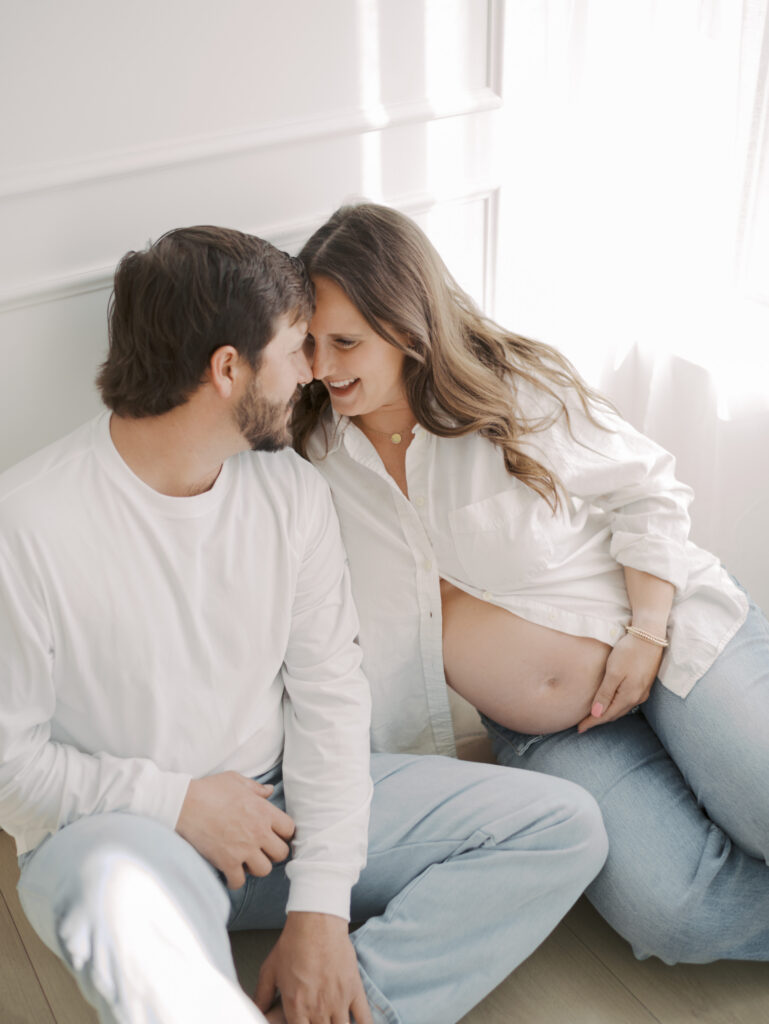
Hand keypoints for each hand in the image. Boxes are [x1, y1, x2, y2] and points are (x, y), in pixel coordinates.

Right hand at [176, 771, 294, 887]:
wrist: (184, 803)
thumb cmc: (210, 790)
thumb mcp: (236, 781)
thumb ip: (256, 788)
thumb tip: (269, 790)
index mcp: (264, 811)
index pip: (290, 829)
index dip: (283, 834)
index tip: (274, 835)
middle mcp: (258, 832)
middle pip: (281, 853)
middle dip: (272, 853)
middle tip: (261, 850)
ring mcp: (243, 849)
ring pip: (264, 870)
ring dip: (256, 867)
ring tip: (245, 861)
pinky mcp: (227, 862)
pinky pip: (239, 881)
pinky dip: (234, 880)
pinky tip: (229, 872)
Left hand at [255, 912, 372, 1023]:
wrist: (316, 922)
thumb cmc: (294, 943)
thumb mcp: (270, 970)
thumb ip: (261, 996)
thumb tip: (255, 1011)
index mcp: (296, 1007)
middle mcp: (318, 1009)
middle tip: (317, 1021)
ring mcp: (338, 1002)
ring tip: (332, 1023)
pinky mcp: (354, 991)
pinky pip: (364, 1020)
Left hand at [577, 633, 662, 733]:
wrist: (650, 636)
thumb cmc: (629, 652)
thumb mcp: (614, 672)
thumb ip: (605, 694)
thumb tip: (596, 714)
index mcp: (629, 696)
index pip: (606, 715)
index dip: (592, 722)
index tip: (579, 729)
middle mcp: (637, 697)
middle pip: (615, 714)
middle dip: (599, 719)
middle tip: (584, 724)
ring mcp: (642, 691)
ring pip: (622, 708)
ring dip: (608, 713)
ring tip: (594, 715)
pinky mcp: (644, 683)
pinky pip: (627, 700)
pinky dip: (616, 704)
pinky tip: (610, 702)